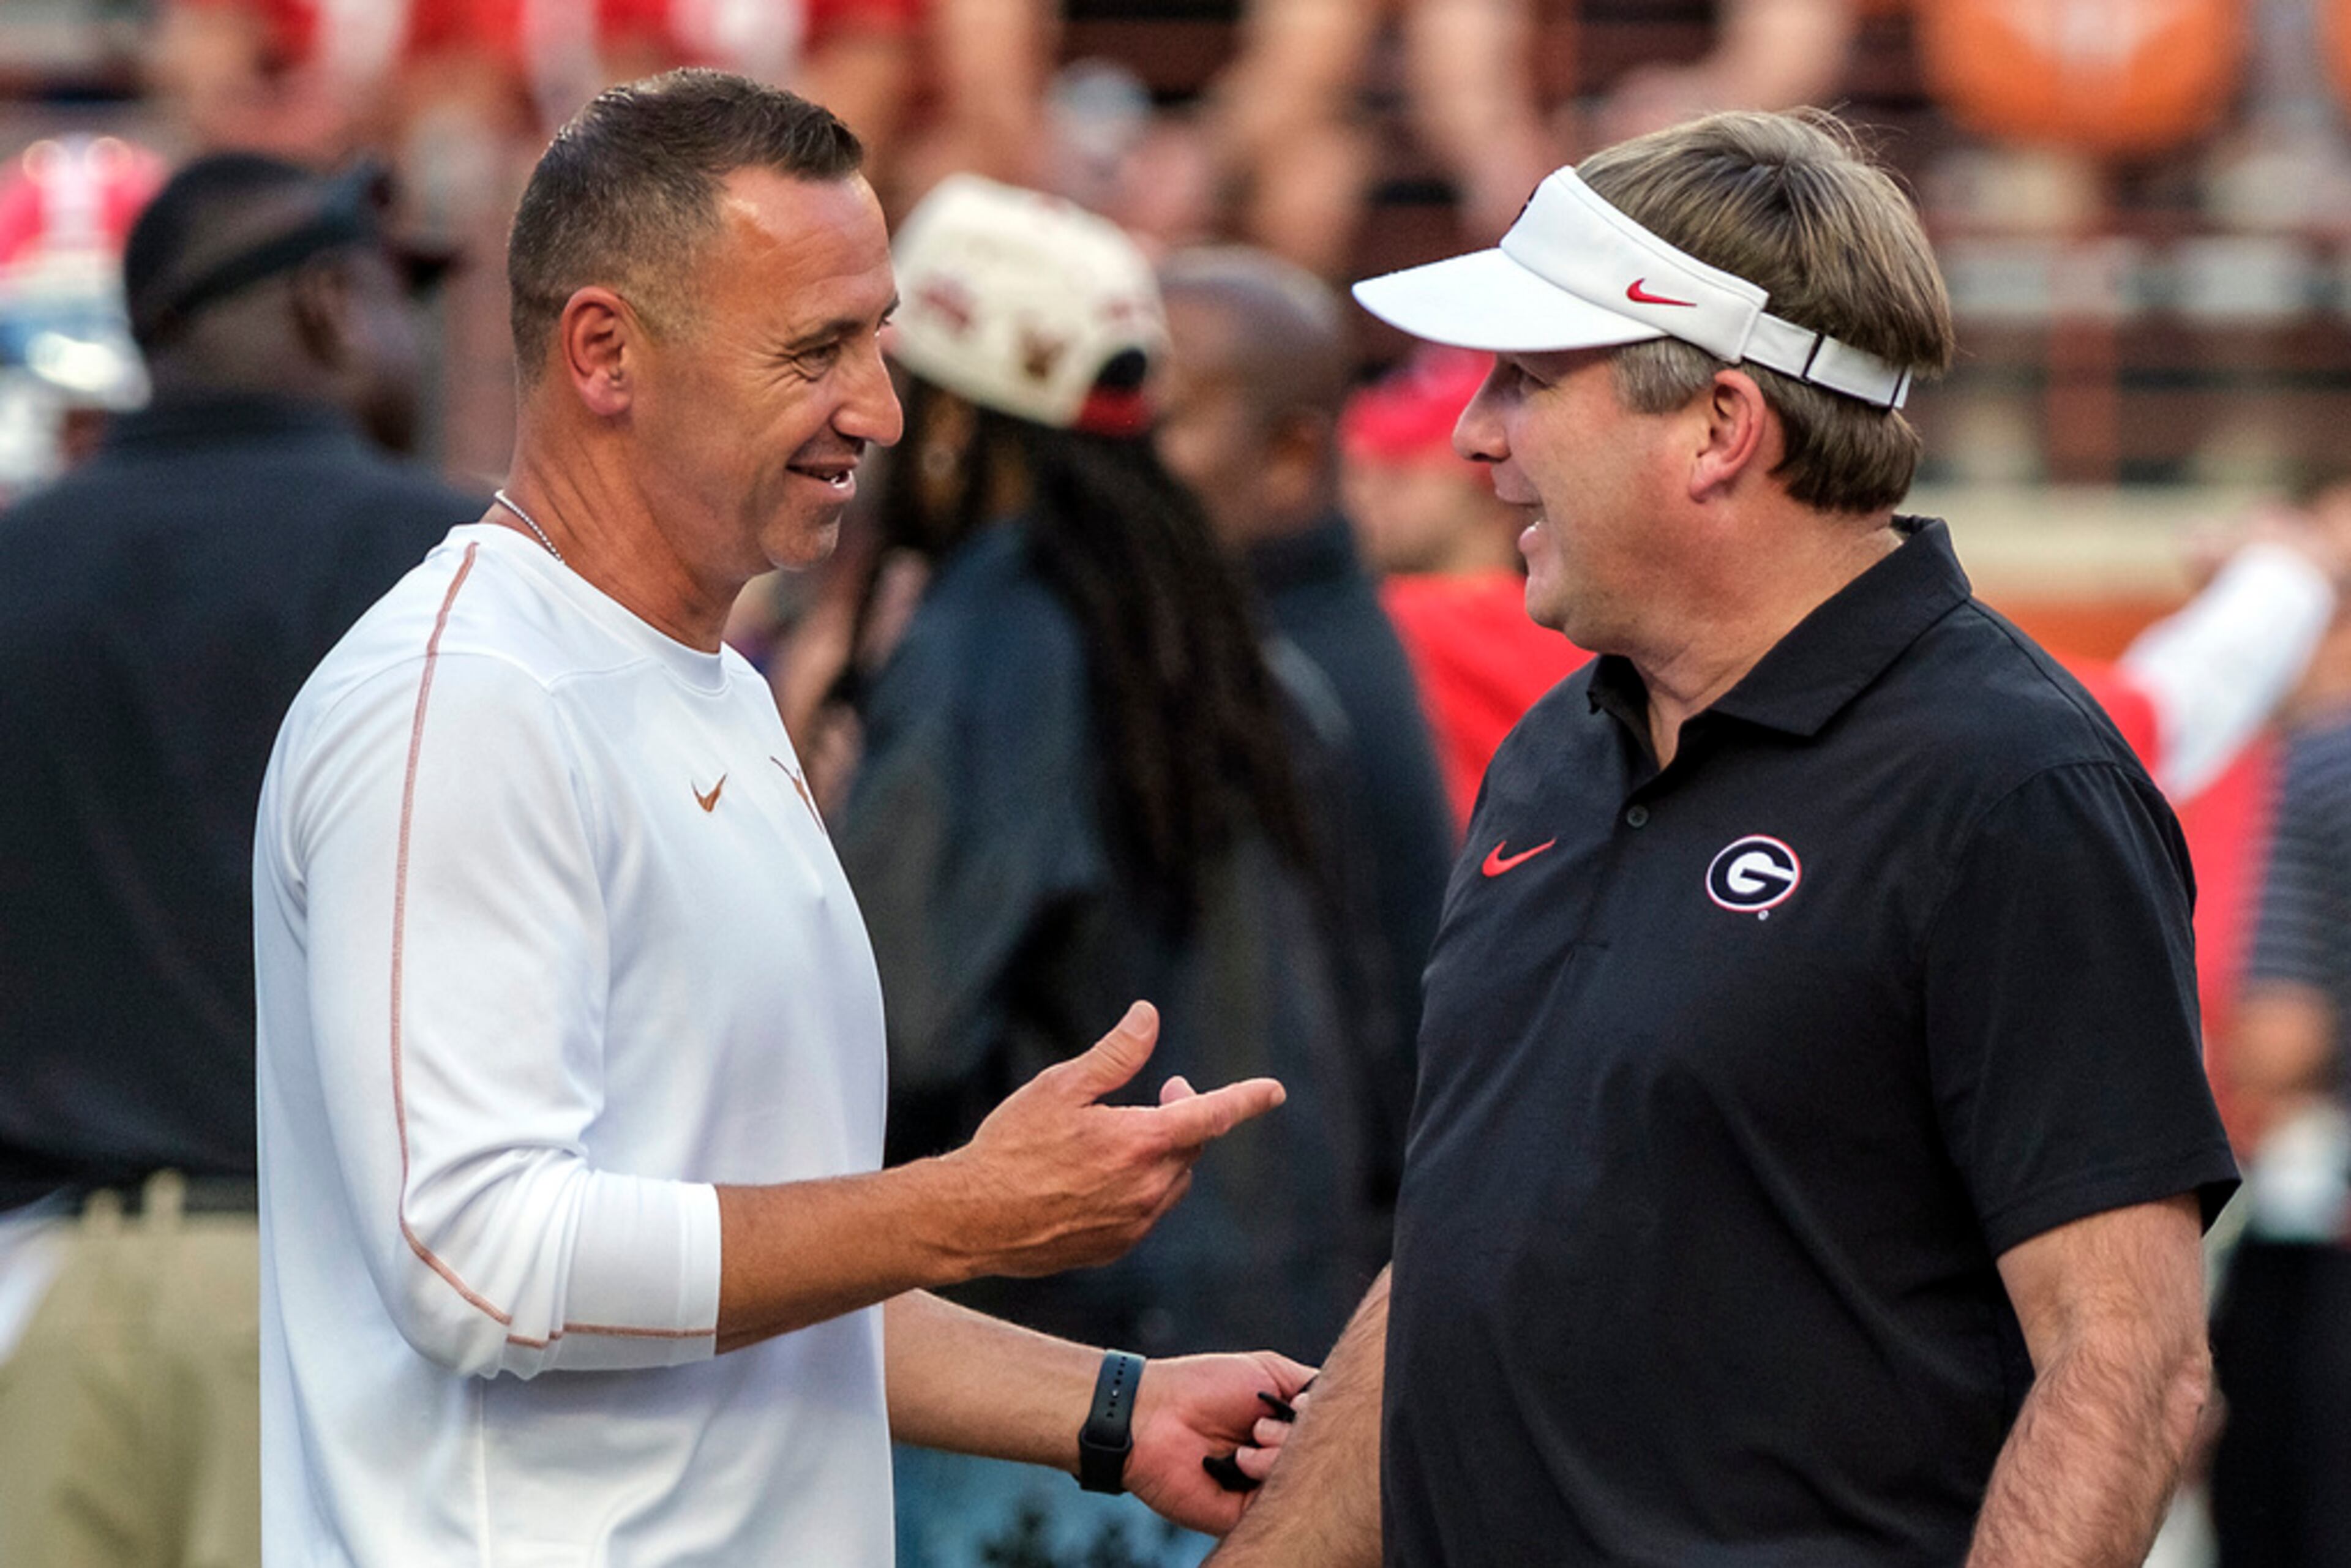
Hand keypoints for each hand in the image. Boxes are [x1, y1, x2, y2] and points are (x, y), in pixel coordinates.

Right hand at [942, 1002, 1285, 1278]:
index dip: (1246, 1098)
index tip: (1273, 1091)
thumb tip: (1149, 1016)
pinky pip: (1147, 1210)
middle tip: (1164, 1090)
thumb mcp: (1061, 1087)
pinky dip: (1141, 1186)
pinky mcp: (1116, 1247)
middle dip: (1186, 1114)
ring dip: (1164, 1152)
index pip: (1212, 1114)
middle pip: (1192, 1145)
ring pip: (1173, 1180)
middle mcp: (1147, 1188)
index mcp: (1141, 1143)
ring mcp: (1134, 1223)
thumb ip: (1115, 1054)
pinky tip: (1100, 1175)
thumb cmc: (1012, 1146)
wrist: (973, 1219)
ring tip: (1123, 1133)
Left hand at [1128, 1350, 1317, 1535]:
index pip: (1332, 1429)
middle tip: (1265, 1422)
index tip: (1303, 1402)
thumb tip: (1346, 1399)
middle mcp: (1284, 1458)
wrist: (1154, 1415)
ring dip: (1279, 1451)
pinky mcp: (1250, 1515)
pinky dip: (1267, 1473)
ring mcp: (1269, 1487)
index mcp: (1291, 1427)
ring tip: (1247, 1438)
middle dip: (1302, 1433)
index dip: (1326, 1415)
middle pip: (1326, 1453)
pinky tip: (1242, 1458)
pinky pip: (1282, 1501)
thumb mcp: (1268, 1372)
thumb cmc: (1206, 1386)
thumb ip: (1314, 1385)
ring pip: (1307, 1476)